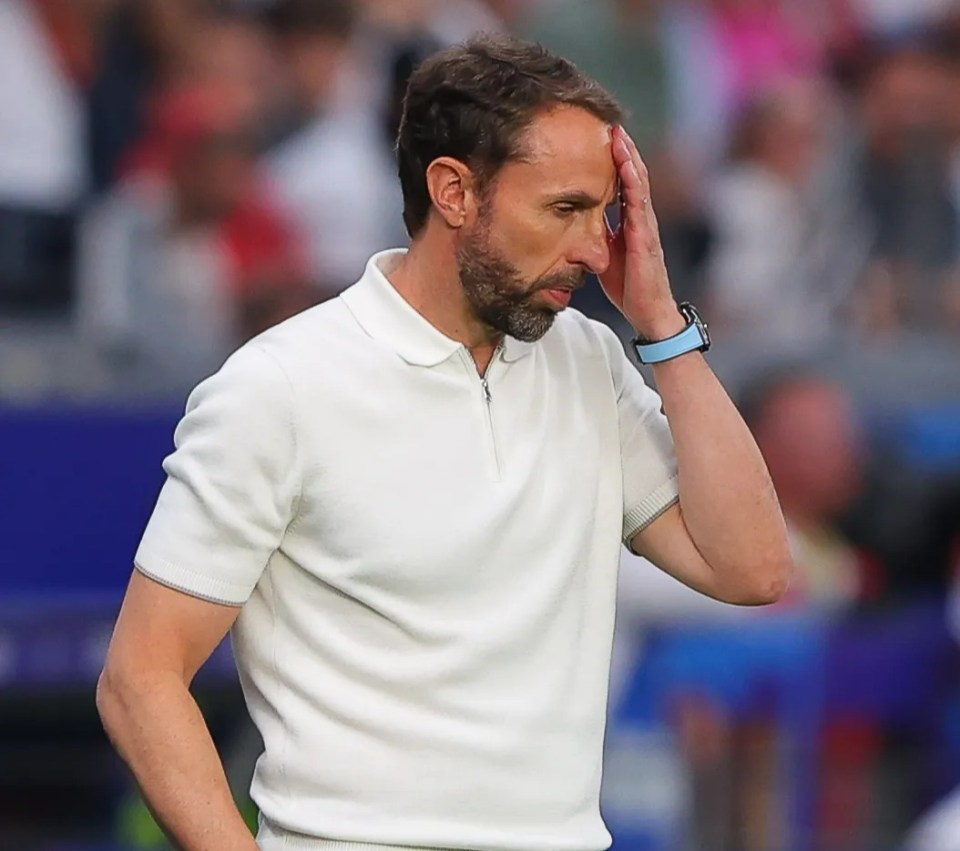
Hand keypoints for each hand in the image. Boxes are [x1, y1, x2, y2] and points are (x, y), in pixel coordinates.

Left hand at [599, 126, 683, 339]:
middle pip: (633, 176)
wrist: (649, 314)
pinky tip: (626, 168)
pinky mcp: (646, 240)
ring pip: (639, 185)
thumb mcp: (606, 253)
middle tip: (609, 123)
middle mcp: (641, 219)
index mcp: (631, 221)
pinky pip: (640, 206)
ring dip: (629, 159)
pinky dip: (633, 184)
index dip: (614, 160)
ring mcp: (646, 227)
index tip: (600, 137)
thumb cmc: (629, 286)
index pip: (623, 183)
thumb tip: (579, 216)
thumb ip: (598, 233)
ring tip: (618, 136)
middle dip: (623, 150)